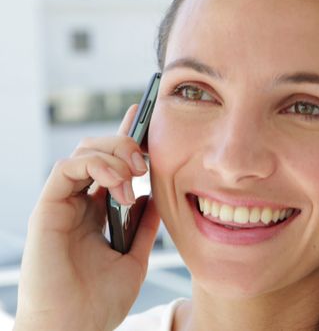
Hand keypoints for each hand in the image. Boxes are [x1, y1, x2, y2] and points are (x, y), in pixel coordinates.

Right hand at [14, 105, 160, 330]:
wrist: (75, 328)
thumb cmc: (100, 302)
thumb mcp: (136, 258)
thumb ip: (145, 227)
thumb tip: (158, 196)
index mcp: (98, 212)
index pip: (113, 165)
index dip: (128, 139)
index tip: (149, 120)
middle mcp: (79, 203)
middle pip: (98, 151)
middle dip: (125, 142)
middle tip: (146, 160)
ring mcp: (63, 204)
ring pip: (83, 153)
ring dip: (114, 154)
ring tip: (134, 175)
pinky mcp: (48, 208)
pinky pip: (66, 169)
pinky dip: (95, 165)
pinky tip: (119, 183)